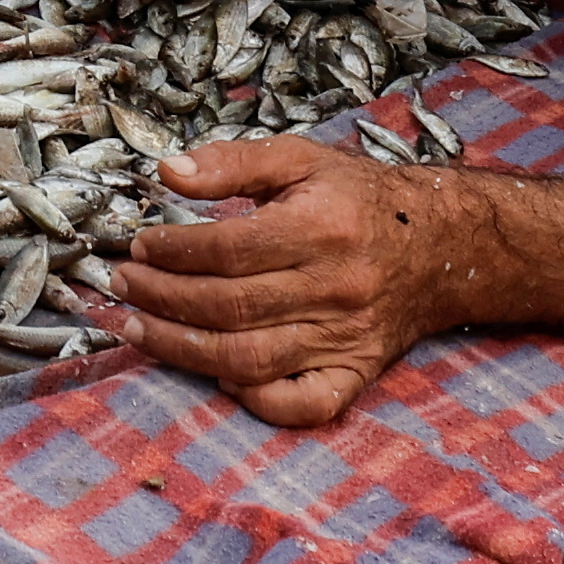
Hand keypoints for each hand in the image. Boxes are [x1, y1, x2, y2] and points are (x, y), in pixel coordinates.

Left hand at [108, 133, 456, 427]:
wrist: (440, 244)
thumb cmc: (357, 199)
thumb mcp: (301, 160)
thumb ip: (233, 162)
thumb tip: (166, 171)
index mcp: (321, 228)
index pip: (228, 250)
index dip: (174, 252)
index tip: (140, 246)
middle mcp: (335, 288)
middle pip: (229, 306)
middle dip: (163, 299)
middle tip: (123, 286)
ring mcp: (346, 338)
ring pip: (249, 359)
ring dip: (183, 348)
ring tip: (138, 328)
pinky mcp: (355, 372)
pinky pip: (303, 404)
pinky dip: (255, 398)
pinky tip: (217, 374)